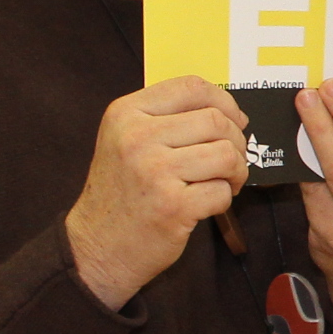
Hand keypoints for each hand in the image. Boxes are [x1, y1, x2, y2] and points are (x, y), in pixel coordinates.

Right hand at [68, 76, 249, 310]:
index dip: (225, 101)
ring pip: (226, 154)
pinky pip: (222, 191)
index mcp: (126, 113)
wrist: (96, 246)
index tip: (235, 120)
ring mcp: (154, 171)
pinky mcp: (173, 206)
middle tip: (230, 160)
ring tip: (222, 182)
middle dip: (236, 141)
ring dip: (235, 171)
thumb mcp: (126, 140)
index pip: (191, 87)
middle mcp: (137, 137)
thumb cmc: (122, 192)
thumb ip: (167, 118)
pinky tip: (205, 204)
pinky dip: (223, 199)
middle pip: (216, 121)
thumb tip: (229, 111)